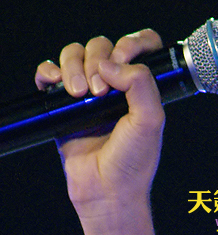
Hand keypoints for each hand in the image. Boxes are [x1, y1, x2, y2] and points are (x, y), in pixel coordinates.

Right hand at [35, 30, 165, 229]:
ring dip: (72, 66)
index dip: (131, 42)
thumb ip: (141, 84)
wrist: (106, 191)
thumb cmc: (133, 162)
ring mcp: (88, 95)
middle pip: (100, 46)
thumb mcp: (151, 121)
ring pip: (74, 55)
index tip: (123, 57)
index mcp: (141, 87)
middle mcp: (116, 87)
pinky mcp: (63, 106)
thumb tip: (110, 62)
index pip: (140, 45)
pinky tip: (55, 85)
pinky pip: (49, 74)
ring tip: (78, 94)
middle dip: (96, 61)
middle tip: (99, 92)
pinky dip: (48, 72)